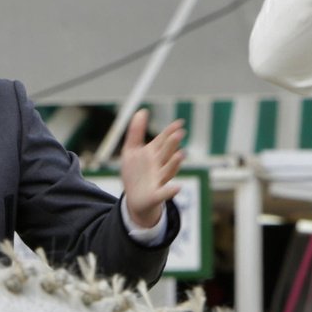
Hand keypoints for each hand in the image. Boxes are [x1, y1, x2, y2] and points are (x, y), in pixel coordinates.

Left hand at [119, 110, 184, 230]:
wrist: (135, 200)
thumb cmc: (135, 174)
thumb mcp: (131, 151)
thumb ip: (136, 131)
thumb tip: (142, 111)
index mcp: (153, 154)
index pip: (163, 140)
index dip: (170, 131)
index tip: (180, 122)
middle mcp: (158, 166)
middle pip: (166, 153)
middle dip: (171, 144)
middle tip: (179, 134)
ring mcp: (158, 180)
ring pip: (167, 170)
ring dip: (174, 163)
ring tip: (180, 154)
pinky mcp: (155, 195)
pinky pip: (164, 193)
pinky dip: (170, 191)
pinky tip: (177, 187)